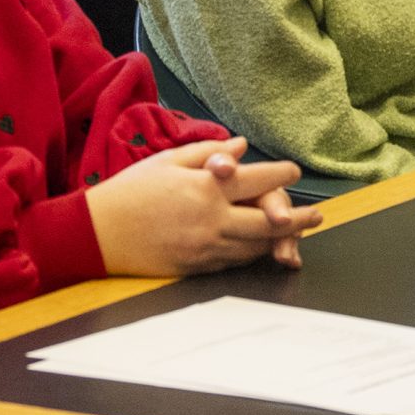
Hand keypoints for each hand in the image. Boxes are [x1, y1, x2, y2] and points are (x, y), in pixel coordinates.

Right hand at [86, 136, 318, 276]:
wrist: (96, 234)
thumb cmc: (130, 192)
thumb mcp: (168, 162)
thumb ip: (209, 153)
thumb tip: (241, 147)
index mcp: (205, 188)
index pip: (257, 179)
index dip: (281, 175)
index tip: (295, 171)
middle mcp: (211, 219)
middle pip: (267, 220)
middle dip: (297, 218)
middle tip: (318, 216)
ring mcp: (204, 247)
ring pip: (254, 245)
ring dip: (278, 239)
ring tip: (296, 234)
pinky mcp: (195, 267)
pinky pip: (233, 262)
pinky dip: (251, 254)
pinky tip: (260, 249)